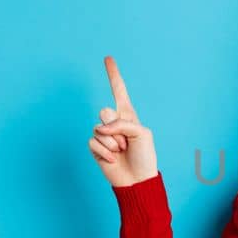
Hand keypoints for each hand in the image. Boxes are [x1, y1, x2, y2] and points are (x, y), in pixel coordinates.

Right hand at [88, 55, 158, 186]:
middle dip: (117, 129)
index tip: (108, 58)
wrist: (137, 179)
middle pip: (105, 112)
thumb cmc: (144, 156)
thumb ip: (121, 123)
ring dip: (113, 143)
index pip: (119, 91)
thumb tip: (100, 127)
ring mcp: (104, 134)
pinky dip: (105, 152)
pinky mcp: (96, 147)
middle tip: (127, 143)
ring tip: (122, 152)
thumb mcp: (141, 133)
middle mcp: (114, 122)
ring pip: (99, 129)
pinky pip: (93, 142)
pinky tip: (113, 159)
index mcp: (128, 114)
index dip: (113, 74)